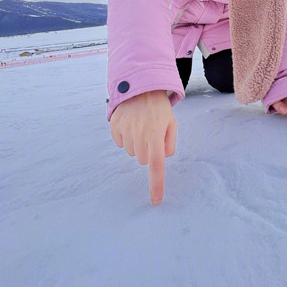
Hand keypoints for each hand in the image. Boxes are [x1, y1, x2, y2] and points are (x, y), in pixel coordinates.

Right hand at [110, 90, 176, 204]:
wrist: (140, 86)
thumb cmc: (159, 108)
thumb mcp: (171, 123)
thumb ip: (169, 144)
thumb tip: (161, 159)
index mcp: (155, 134)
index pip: (156, 165)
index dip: (156, 184)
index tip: (155, 201)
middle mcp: (139, 134)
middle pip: (143, 160)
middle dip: (148, 151)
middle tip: (151, 134)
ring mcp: (124, 130)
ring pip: (131, 152)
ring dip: (137, 144)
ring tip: (141, 126)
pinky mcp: (114, 127)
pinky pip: (120, 143)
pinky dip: (125, 137)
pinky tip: (131, 123)